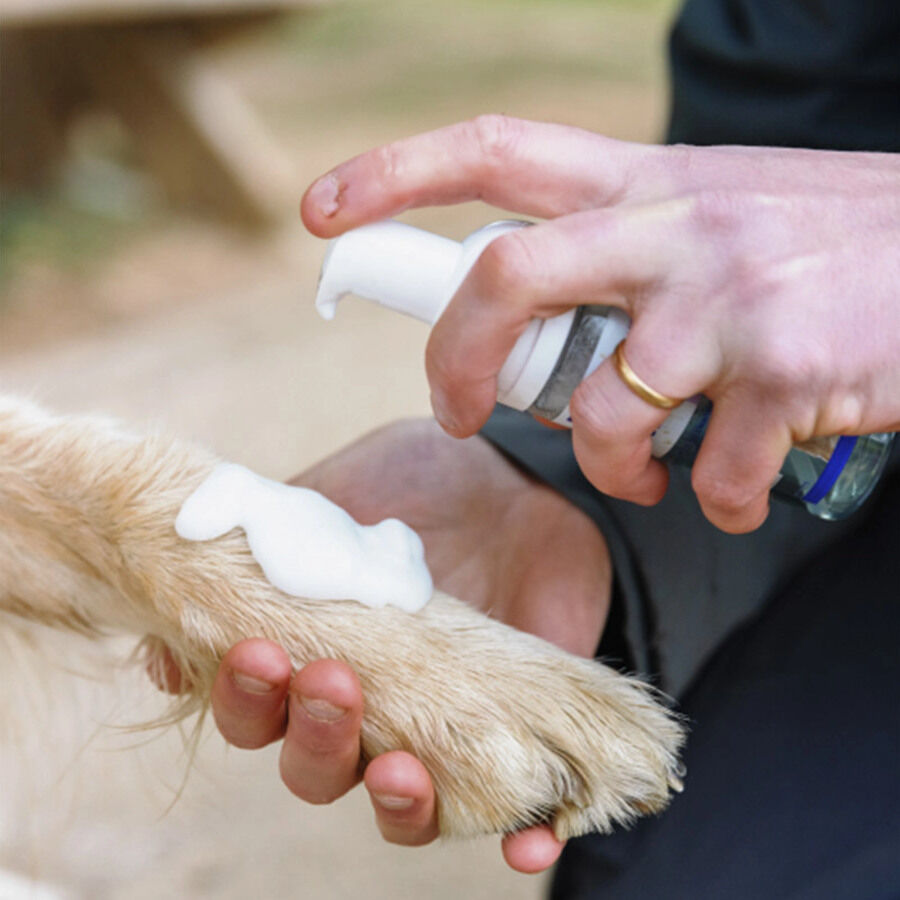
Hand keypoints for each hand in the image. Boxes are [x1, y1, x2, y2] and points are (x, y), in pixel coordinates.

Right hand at [157, 419, 611, 872]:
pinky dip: (519, 837)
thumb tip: (184, 595)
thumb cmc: (416, 480)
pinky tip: (528, 840)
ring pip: (396, 800)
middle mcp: (367, 702)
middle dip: (311, 735)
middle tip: (328, 680)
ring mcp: (435, 722)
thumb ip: (267, 539)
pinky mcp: (507, 731)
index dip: (241, 697)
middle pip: (314, 764)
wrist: (520, 475)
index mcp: (311, 652)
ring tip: (398, 770)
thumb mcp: (339, 492)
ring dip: (392, 801)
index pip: (256, 708)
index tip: (252, 653)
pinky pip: (508, 806)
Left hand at [300, 115, 899, 532]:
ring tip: (641, 473)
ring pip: (599, 409)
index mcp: (644, 182)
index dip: (394, 174)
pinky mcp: (784, 374)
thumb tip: (539, 318)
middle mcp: (673, 228)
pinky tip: (734, 490)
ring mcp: (727, 301)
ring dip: (606, 466)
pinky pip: (711, 474)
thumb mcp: (710, 211)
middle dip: (456, 361)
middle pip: (505, 279)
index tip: (318, 210)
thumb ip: (621, 250)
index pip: (493, 149)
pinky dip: (713, 501)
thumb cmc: (822, 241)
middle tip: (459, 417)